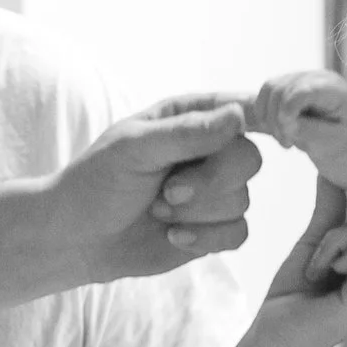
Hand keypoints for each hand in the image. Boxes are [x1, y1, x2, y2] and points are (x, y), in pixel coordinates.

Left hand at [55, 96, 261, 281]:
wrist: (77, 238)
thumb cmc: (96, 182)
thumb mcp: (135, 147)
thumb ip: (187, 132)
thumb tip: (238, 115)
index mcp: (190, 116)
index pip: (241, 108)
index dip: (261, 118)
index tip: (269, 132)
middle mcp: (208, 150)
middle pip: (248, 159)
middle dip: (210, 182)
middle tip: (167, 192)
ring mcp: (213, 191)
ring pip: (242, 200)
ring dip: (196, 213)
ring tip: (157, 211)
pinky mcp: (213, 228)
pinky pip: (238, 233)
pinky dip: (205, 238)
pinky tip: (173, 236)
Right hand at [244, 70, 346, 177]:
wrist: (342, 129)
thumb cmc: (341, 135)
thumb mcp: (333, 140)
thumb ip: (311, 131)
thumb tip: (286, 123)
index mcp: (333, 89)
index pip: (303, 90)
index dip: (288, 109)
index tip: (289, 134)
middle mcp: (314, 76)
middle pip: (281, 90)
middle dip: (277, 121)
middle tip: (288, 144)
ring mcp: (298, 76)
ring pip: (269, 89)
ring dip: (269, 118)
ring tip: (283, 138)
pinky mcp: (285, 83)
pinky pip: (263, 93)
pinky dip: (263, 113)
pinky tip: (276, 129)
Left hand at [254, 161, 346, 346]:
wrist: (273, 332)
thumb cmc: (292, 295)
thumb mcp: (313, 242)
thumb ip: (329, 210)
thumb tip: (330, 171)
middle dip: (338, 231)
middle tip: (316, 258)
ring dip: (333, 245)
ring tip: (317, 271)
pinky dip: (340, 255)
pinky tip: (326, 277)